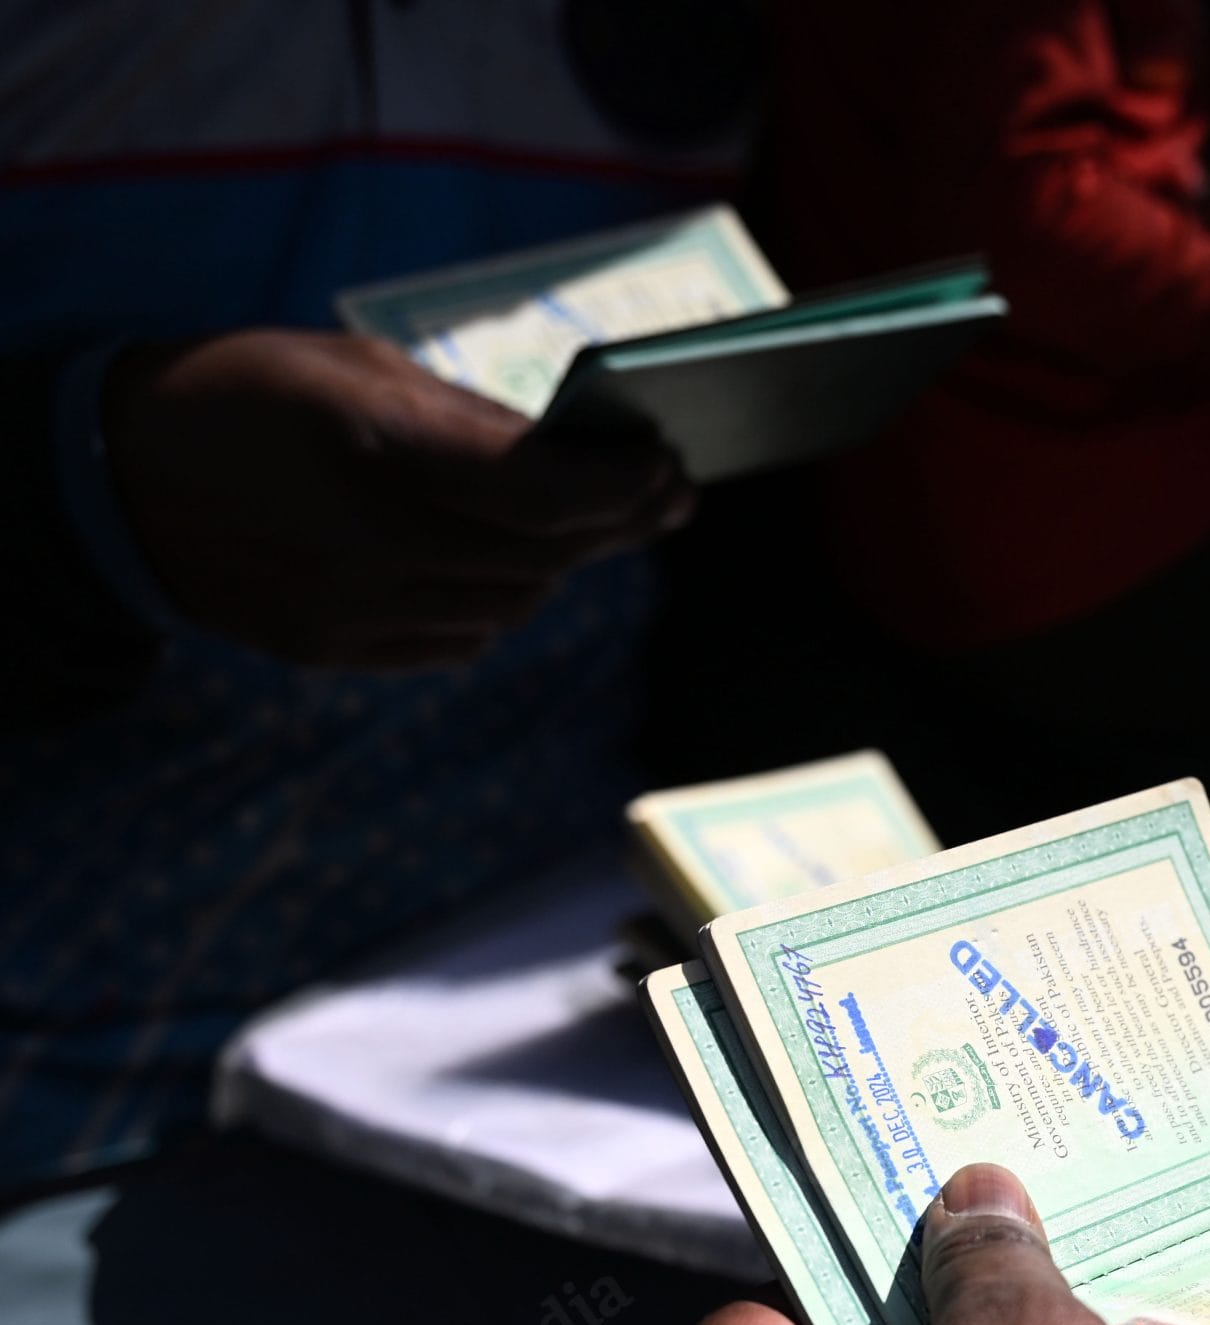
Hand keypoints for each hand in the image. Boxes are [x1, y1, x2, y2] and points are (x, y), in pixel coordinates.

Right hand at [103, 330, 691, 669]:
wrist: (117, 474)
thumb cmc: (254, 392)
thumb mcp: (357, 365)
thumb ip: (472, 418)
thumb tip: (580, 454)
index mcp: (370, 447)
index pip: (539, 491)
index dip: (621, 485)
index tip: (670, 467)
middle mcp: (363, 541)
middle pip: (541, 554)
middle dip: (617, 523)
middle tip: (669, 496)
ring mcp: (347, 608)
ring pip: (513, 604)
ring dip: (563, 564)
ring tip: (594, 525)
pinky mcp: (333, 650)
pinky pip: (462, 639)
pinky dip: (502, 602)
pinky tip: (514, 565)